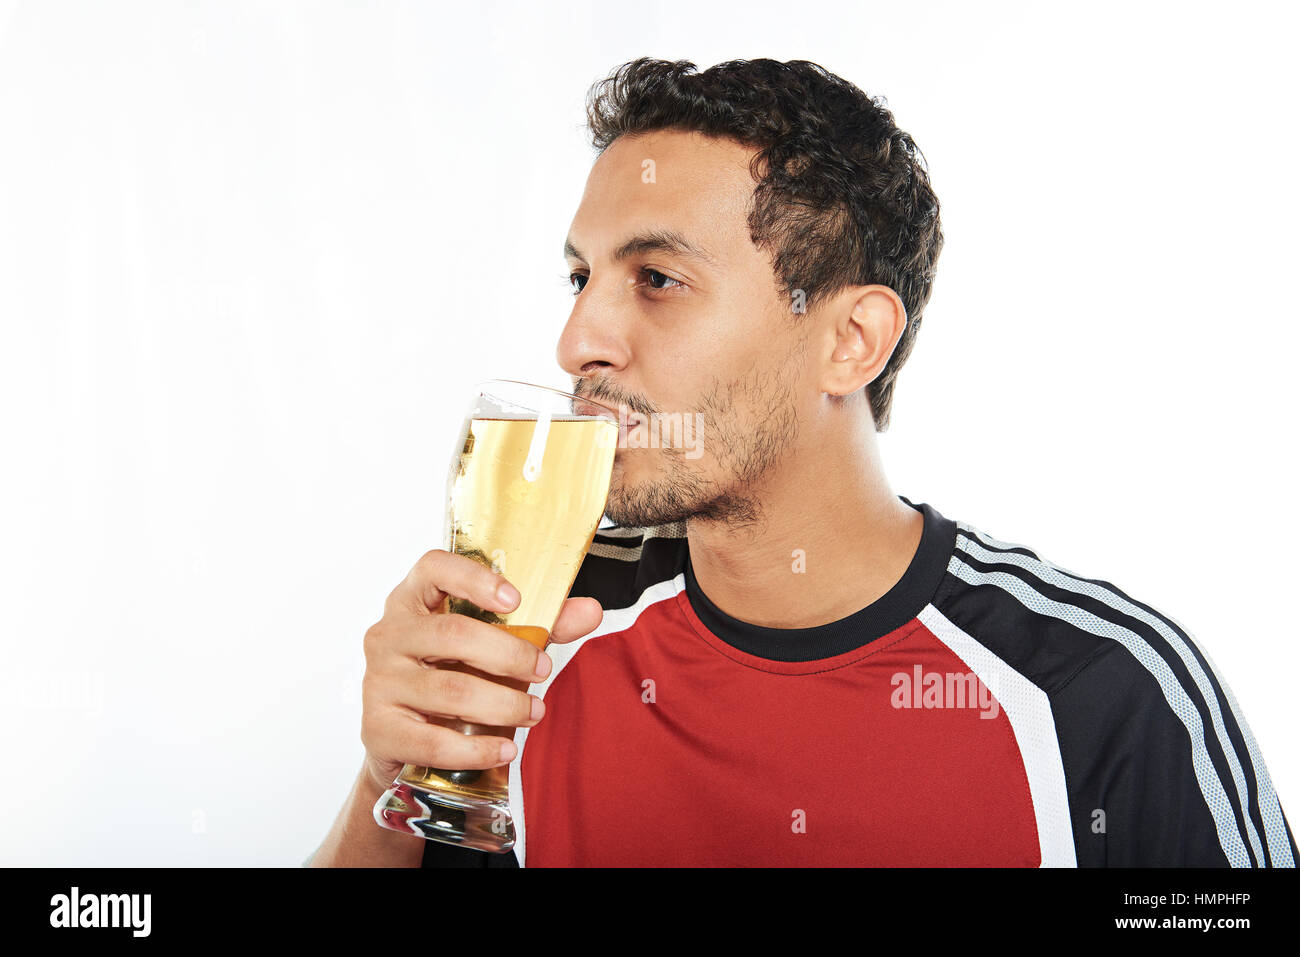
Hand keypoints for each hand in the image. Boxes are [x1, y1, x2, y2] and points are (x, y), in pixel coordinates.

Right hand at [359, 548, 603, 792]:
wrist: (404, 740)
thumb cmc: (453, 675)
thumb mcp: (495, 645)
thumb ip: (541, 625)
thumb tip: (591, 610)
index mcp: (414, 600)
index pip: (434, 568)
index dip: (474, 578)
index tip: (516, 599)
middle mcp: (389, 634)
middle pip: (452, 633)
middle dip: (508, 654)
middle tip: (543, 669)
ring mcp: (379, 680)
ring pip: (449, 690)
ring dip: (503, 704)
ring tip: (534, 713)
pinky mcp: (378, 727)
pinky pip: (433, 740)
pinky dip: (477, 748)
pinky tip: (506, 748)